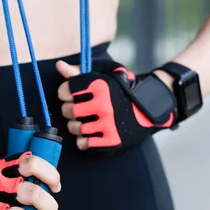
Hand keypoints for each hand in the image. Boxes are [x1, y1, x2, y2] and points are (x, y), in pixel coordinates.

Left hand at [56, 58, 176, 153]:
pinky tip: (91, 134)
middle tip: (80, 110)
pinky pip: (83, 144)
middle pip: (67, 110)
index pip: (65, 90)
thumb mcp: (105, 74)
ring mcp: (107, 124)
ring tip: (86, 121)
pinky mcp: (111, 140)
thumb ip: (80, 72)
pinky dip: (84, 140)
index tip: (72, 95)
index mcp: (99, 86)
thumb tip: (58, 65)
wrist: (151, 107)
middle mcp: (103, 105)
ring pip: (74, 128)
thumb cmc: (123, 89)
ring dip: (76, 125)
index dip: (66, 93)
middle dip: (70, 110)